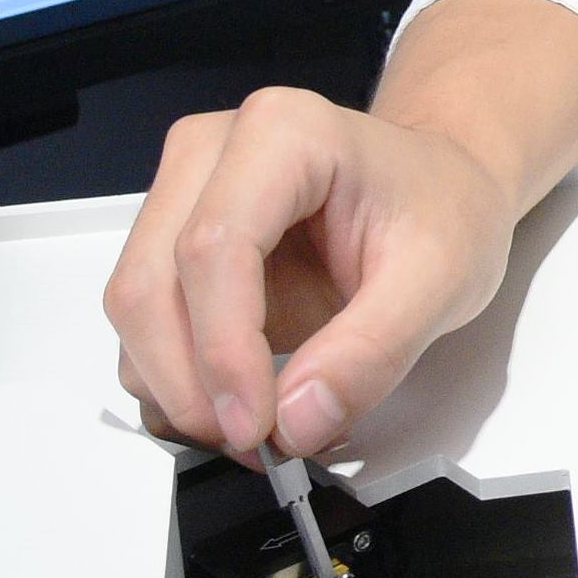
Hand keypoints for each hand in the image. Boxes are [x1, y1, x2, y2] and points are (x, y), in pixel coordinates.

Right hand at [102, 86, 524, 460]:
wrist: (438, 188)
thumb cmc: (443, 209)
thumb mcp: (442, 281)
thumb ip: (372, 352)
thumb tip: (296, 423)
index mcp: (283, 133)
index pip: (214, 248)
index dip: (224, 350)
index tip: (259, 425)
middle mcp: (211, 152)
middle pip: (149, 283)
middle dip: (191, 385)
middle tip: (258, 444)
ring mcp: (182, 196)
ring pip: (135, 312)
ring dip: (179, 392)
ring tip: (262, 432)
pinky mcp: (172, 245)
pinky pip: (145, 329)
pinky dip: (178, 385)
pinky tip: (240, 406)